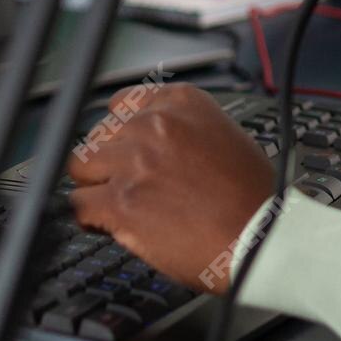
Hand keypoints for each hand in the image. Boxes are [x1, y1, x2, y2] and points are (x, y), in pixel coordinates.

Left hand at [67, 83, 276, 292]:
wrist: (261, 238)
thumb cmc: (252, 197)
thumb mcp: (224, 136)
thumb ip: (182, 128)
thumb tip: (150, 141)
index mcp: (180, 103)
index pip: (120, 104)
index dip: (120, 134)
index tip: (124, 151)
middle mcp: (154, 124)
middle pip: (97, 135)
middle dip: (107, 161)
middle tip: (126, 184)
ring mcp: (135, 161)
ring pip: (80, 166)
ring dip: (95, 187)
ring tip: (118, 204)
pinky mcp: (121, 202)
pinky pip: (79, 205)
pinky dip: (91, 219)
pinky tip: (113, 225)